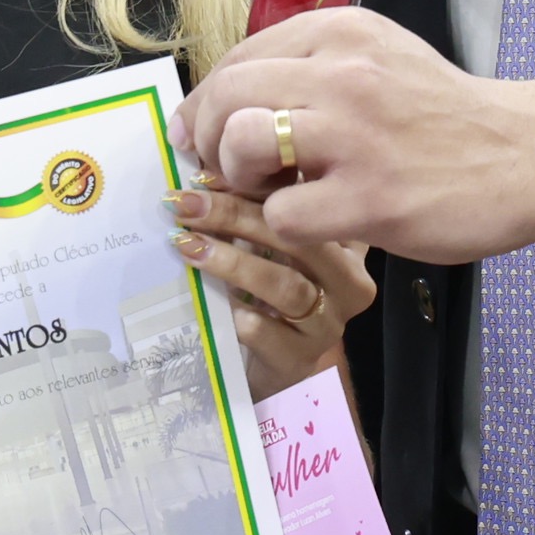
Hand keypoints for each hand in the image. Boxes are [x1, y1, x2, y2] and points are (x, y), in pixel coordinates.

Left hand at [169, 187, 369, 393]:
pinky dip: (244, 319)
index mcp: (346, 241)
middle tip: (186, 205)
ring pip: (285, 285)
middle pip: (298, 239)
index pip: (307, 201)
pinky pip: (272, 336)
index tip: (205, 173)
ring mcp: (329, 323)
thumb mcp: (269, 245)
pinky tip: (221, 308)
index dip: (257, 183)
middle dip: (235, 216)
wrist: (274, 362)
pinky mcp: (301, 359)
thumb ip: (252, 207)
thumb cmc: (270, 292)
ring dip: (232, 263)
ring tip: (188, 245)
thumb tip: (202, 172)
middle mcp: (349, 280)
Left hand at [177, 8, 534, 266]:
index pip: (238, 57)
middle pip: (228, 94)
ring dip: (239, 174)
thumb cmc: (442, 113)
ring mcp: (357, 137)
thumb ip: (311, 64)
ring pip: (243, 142)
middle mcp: (344, 73)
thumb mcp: (379, 56)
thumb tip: (230, 96)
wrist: (525, 154)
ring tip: (269, 188)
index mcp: (342, 32)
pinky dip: (282, 224)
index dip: (207, 101)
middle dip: (206, 136)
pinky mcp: (371, 200)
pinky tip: (311, 219)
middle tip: (221, 165)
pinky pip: (282, 214)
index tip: (204, 131)